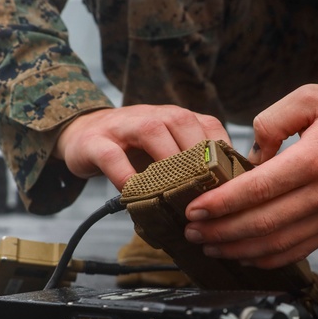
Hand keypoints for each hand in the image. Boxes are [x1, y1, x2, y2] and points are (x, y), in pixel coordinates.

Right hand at [53, 105, 229, 188]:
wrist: (82, 134)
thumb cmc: (132, 151)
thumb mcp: (164, 153)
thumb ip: (190, 169)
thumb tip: (223, 203)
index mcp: (176, 119)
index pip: (209, 126)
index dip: (224, 152)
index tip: (235, 182)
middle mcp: (154, 115)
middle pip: (184, 124)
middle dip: (200, 155)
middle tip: (209, 191)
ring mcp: (123, 126)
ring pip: (152, 131)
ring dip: (167, 160)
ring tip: (177, 191)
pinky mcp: (96, 142)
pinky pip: (112, 156)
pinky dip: (124, 175)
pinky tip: (134, 195)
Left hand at [183, 84, 317, 267]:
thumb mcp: (309, 96)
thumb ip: (271, 120)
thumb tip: (248, 155)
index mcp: (316, 159)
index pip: (259, 189)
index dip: (223, 203)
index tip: (195, 208)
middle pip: (263, 223)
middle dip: (221, 230)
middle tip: (191, 230)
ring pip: (277, 244)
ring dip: (237, 249)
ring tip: (208, 244)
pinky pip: (296, 251)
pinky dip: (265, 258)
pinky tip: (240, 254)